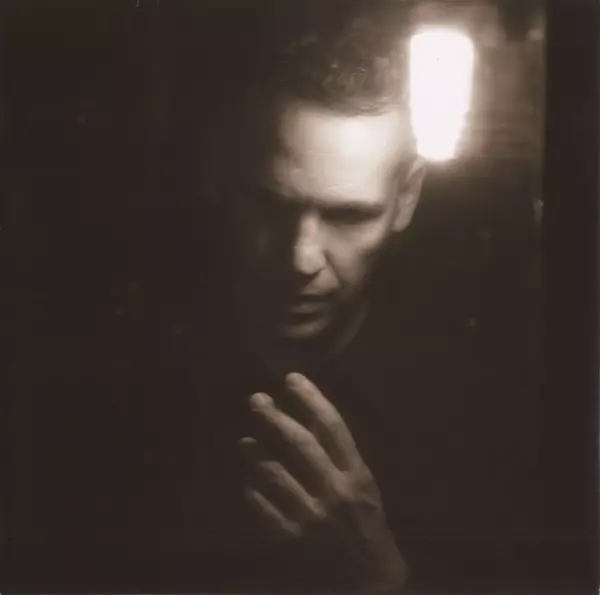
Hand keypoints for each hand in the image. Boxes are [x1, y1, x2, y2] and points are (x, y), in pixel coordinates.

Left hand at [239, 373, 406, 593]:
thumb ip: (338, 453)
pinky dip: (254, 495)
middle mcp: (336, 491)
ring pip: (278, 477)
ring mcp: (314, 517)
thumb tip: (310, 416)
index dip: (311, 399)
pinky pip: (266, 512)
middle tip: (256, 400)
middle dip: (275, 418)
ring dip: (257, 455)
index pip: (333, 427)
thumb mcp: (362, 483)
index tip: (291, 379)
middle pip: (301, 445)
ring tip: (244, 441)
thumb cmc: (367, 522)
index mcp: (357, 473)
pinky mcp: (295, 541)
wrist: (370, 579)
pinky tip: (247, 483)